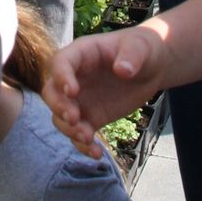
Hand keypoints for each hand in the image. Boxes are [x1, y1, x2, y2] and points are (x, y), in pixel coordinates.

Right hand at [43, 22, 168, 158]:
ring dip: (69, 129)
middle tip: (74, 118)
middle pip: (51, 92)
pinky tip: (97, 153)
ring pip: (60, 116)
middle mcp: (74, 77)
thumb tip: (123, 70)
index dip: (61, 76)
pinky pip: (78, 133)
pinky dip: (83, 145)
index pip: (61, 62)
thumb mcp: (140, 47)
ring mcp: (80, 99)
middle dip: (58, 106)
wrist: (150, 68)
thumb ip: (132, 56)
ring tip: (88, 137)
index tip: (72, 91)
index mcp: (81, 54)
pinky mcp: (90, 117)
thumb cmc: (141, 49)